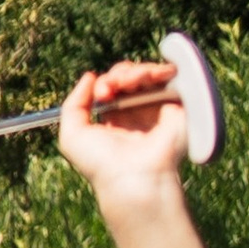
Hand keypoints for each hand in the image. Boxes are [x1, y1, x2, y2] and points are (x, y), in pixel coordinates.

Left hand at [58, 62, 191, 211]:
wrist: (133, 177)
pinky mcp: (176, 107)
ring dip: (136, 71)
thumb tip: (89, 76)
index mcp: (115, 118)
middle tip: (112, 88)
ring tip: (128, 83)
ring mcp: (157, 109)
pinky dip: (159, 70)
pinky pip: (170, 78)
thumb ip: (72, 105)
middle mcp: (137, 113)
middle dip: (118, 75)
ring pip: (148, 74)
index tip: (101, 93)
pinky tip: (150, 76)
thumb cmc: (101, 162)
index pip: (111, 87)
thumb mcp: (72, 136)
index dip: (105, 83)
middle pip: (129, 77)